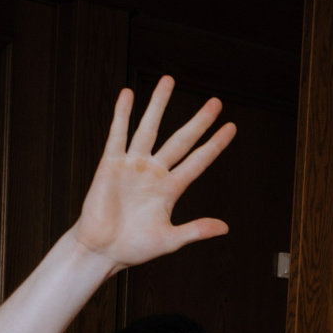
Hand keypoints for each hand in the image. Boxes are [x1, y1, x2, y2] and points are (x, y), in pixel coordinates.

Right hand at [74, 76, 235, 270]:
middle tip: (215, 102)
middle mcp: (154, 172)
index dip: (215, 145)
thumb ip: (196, 230)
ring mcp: (133, 165)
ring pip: (149, 128)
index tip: (231, 128)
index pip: (198, 161)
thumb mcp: (170, 240)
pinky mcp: (110, 165)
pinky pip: (117, 135)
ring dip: (159, 104)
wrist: (101, 251)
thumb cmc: (133, 248)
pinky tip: (128, 95)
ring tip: (168, 80)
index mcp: (171, 189)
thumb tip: (225, 227)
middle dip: (198, 121)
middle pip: (181, 140)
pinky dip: (122, 115)